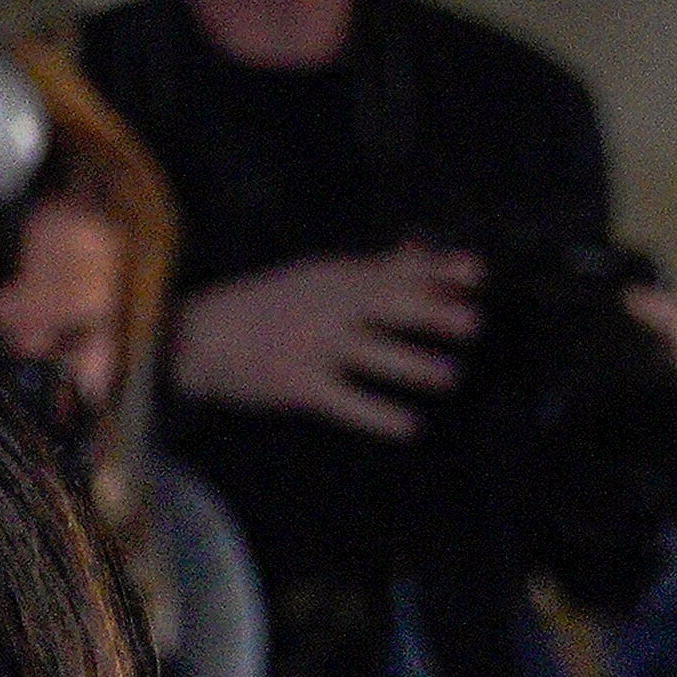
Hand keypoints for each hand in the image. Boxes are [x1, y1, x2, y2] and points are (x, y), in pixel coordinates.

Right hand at [171, 246, 481, 442]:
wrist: (199, 336)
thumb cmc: (267, 305)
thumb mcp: (318, 276)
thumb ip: (375, 267)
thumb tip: (425, 250)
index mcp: (336, 278)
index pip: (395, 271)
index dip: (437, 272)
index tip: (477, 273)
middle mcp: (329, 307)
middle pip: (388, 306)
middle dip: (432, 314)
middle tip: (473, 324)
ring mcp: (313, 346)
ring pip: (373, 354)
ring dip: (414, 365)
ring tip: (449, 376)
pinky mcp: (299, 385)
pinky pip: (347, 402)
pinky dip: (380, 415)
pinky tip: (410, 427)